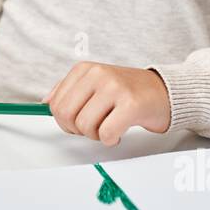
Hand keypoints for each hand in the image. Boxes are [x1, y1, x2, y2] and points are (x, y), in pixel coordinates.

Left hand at [44, 62, 171, 144]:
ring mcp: (115, 88)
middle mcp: (98, 74)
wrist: (164, 92)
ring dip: (96, 135)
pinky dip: (112, 140)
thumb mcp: (95, 84)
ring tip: (110, 125)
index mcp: (85, 69)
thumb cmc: (128, 92)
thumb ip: (69, 91)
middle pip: (66, 115)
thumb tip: (45, 103)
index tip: (80, 120)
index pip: (55, 104)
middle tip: (95, 127)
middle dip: (77, 129)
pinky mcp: (131, 105)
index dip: (65, 120)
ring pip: (85, 127)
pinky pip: (106, 134)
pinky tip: (121, 131)